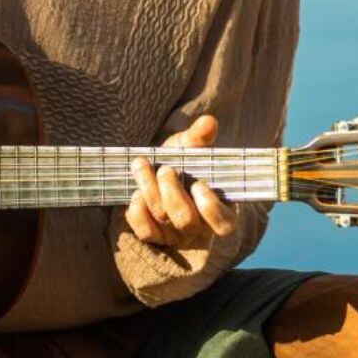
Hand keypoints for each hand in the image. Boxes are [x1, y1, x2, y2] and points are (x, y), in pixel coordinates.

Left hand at [125, 115, 238, 248]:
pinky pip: (145, 232)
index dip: (210, 208)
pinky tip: (135, 194)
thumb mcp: (193, 150)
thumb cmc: (186, 164)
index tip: (199, 184)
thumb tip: (208, 121)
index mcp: (220, 210)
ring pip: (163, 219)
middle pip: (185, 219)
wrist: (162, 176)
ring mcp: (175, 234)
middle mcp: (199, 228)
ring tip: (141, 165)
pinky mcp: (155, 237)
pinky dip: (137, 212)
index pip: (223, 223)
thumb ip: (200, 138)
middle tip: (165, 169)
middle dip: (172, 193)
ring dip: (149, 190)